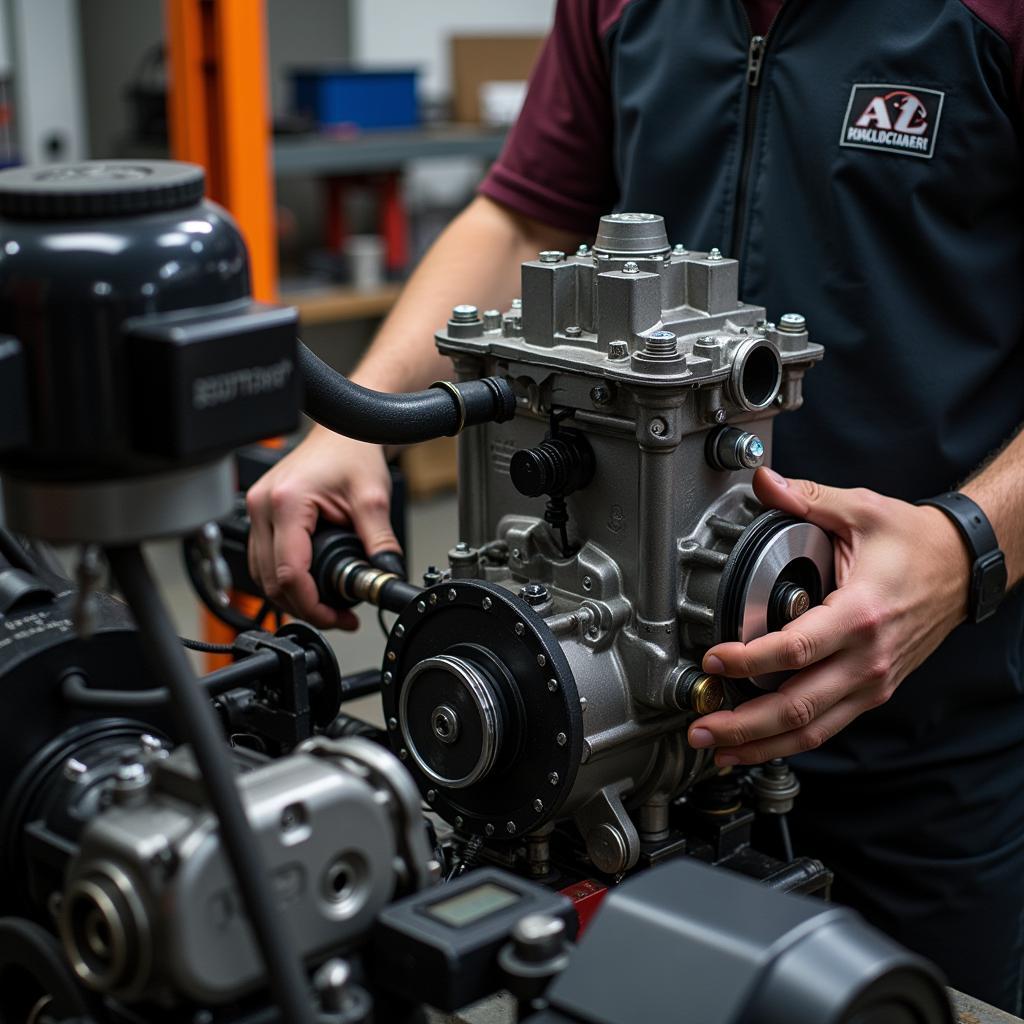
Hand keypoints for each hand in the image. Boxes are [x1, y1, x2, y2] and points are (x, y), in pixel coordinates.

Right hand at [245, 428, 399, 629]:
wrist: (343, 431)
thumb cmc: (352, 452)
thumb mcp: (373, 500)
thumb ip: (381, 543)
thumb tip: (386, 577)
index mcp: (286, 502)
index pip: (289, 573)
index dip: (312, 605)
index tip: (337, 617)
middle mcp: (262, 506)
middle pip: (270, 581)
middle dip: (304, 607)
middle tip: (339, 617)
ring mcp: (256, 509)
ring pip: (261, 574)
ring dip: (292, 596)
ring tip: (328, 606)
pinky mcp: (260, 513)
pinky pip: (263, 559)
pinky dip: (284, 578)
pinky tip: (310, 585)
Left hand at [687, 468, 970, 765]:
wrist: (963, 568)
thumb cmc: (915, 543)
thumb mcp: (861, 510)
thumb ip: (807, 497)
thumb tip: (764, 481)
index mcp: (860, 614)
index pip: (795, 650)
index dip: (749, 660)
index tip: (713, 660)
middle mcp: (868, 658)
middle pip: (800, 706)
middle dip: (746, 724)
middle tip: (703, 726)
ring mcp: (872, 681)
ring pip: (814, 728)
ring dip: (763, 743)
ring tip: (721, 747)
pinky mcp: (872, 690)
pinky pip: (828, 725)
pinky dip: (790, 740)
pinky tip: (759, 742)